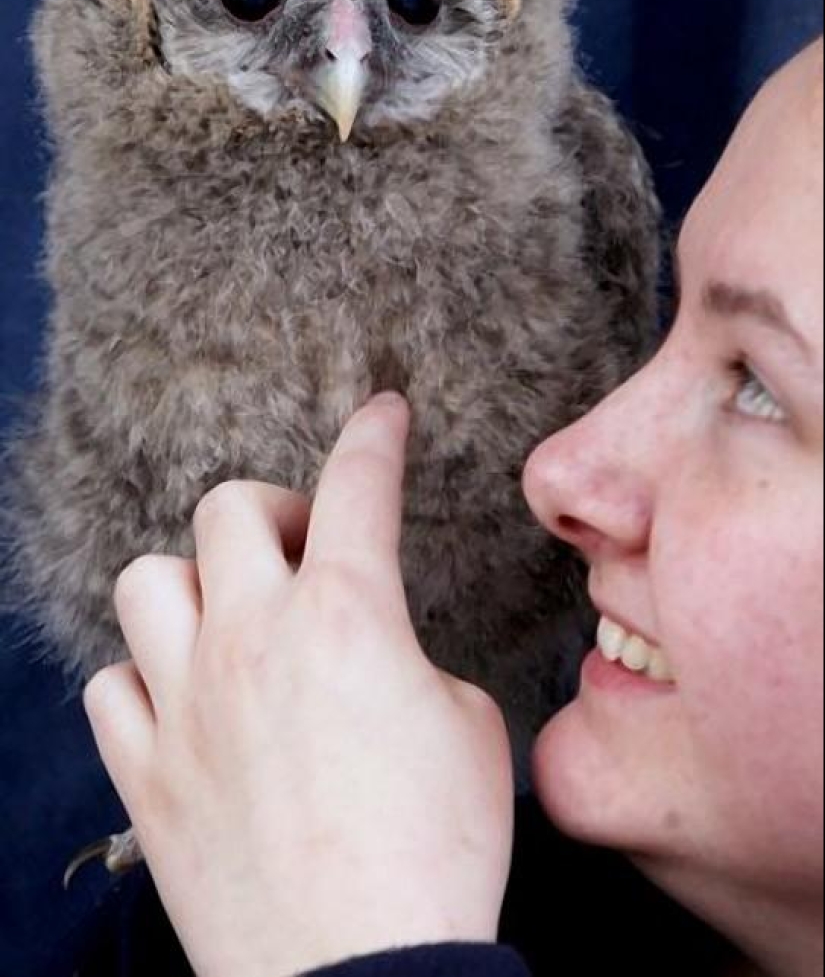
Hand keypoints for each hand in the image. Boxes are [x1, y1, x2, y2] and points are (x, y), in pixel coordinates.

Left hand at [84, 395, 514, 976]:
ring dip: (193, 584)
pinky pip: (112, 686)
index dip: (375, 434)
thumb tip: (384, 667)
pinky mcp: (147, 774)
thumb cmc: (437, 856)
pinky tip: (182, 699)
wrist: (366, 975)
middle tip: (305, 550)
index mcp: (349, 618)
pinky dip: (145, 677)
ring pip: (147, 582)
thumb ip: (415, 668)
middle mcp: (254, 640)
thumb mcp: (470, 730)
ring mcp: (188, 704)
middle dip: (273, 510)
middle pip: (228, 509)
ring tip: (230, 618)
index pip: (358, 485)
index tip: (382, 413)